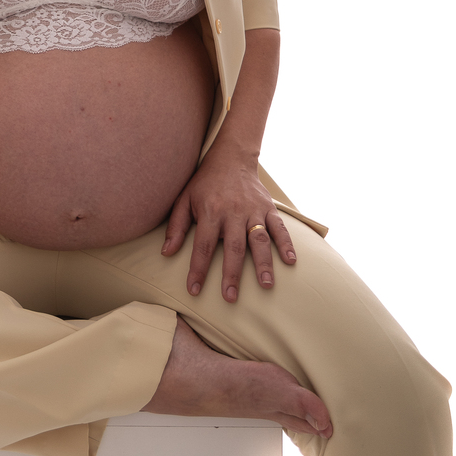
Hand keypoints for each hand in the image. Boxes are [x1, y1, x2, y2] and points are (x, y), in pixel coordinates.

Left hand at [161, 149, 295, 302]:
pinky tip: (290, 261)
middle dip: (232, 274)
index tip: (194, 290)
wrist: (230, 157)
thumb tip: (165, 253)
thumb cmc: (204, 183)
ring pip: (259, 239)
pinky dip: (286, 243)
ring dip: (263, 263)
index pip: (203, 246)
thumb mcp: (184, 199)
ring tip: (266, 285)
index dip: (198, 269)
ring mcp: (253, 210)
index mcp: (210, 211)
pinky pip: (279, 227)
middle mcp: (232, 212)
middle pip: (233, 247)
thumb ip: (176, 226)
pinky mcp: (268, 207)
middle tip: (230, 298)